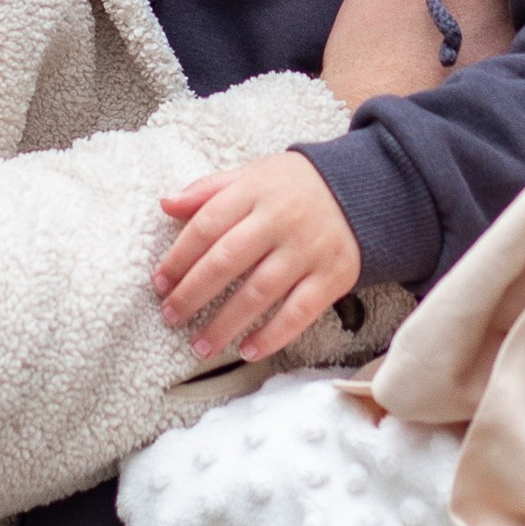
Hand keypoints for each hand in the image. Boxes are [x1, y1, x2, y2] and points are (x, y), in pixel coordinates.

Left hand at [155, 151, 360, 362]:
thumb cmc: (296, 187)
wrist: (365, 190)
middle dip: (193, 294)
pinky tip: (247, 350)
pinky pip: (298, 313)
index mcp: (256, 191)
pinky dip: (272, 336)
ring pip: (258, 293)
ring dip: (225, 324)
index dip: (179, 258)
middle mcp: (281, 220)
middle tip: (171, 317)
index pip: (207, 225)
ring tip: (200, 345)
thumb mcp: (254, 175)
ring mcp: (309, 250)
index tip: (159, 283)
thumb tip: (166, 204)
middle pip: (226, 261)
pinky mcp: (333, 276)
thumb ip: (210, 190)